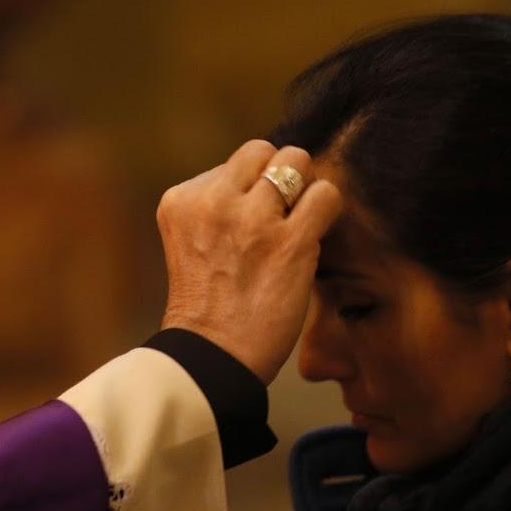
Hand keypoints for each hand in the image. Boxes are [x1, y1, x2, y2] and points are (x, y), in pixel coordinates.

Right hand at [157, 140, 342, 383]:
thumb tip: (270, 176)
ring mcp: (251, 220)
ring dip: (304, 191)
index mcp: (182, 200)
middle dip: (279, 177)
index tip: (252, 223)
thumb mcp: (194, 242)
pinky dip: (328, 209)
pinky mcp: (289, 242)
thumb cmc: (209, 307)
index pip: (234, 164)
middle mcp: (213, 201)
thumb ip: (220, 206)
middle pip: (265, 151)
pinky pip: (326, 194)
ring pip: (297, 162)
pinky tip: (315, 237)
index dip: (252, 189)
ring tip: (297, 227)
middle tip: (282, 217)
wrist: (214, 359)